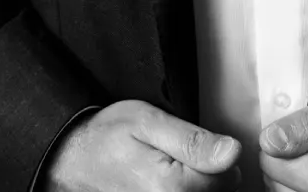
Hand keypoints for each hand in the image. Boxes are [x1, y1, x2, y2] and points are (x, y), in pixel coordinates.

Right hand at [45, 99, 242, 190]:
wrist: (74, 160)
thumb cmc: (108, 138)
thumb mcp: (150, 122)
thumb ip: (193, 140)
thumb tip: (233, 151)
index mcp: (173, 187)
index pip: (228, 177)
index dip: (219, 155)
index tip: (200, 143)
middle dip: (210, 173)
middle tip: (183, 152)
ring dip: (198, 184)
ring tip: (176, 167)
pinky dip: (186, 190)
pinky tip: (172, 180)